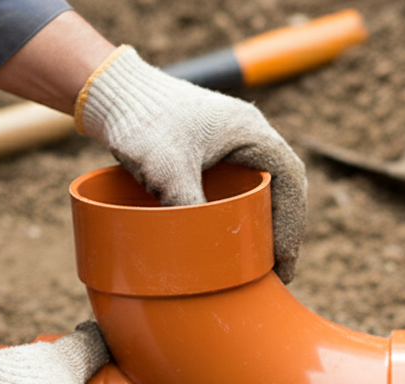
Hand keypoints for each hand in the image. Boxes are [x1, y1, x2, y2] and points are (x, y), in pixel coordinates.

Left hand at [76, 47, 307, 282]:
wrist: (111, 93)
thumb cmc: (143, 120)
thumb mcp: (167, 168)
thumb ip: (188, 204)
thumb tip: (204, 250)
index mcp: (250, 131)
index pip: (290, 179)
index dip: (293, 222)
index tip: (283, 258)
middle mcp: (247, 134)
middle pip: (282, 186)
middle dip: (283, 229)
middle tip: (278, 270)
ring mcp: (229, 142)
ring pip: (261, 187)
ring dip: (265, 222)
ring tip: (261, 261)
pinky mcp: (209, 151)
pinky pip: (238, 185)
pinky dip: (243, 212)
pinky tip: (234, 236)